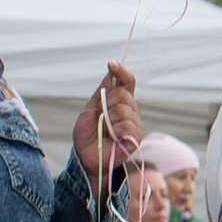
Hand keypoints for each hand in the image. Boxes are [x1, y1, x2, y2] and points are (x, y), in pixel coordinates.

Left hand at [71, 62, 141, 188]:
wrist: (85, 156)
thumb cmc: (88, 134)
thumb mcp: (90, 109)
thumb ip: (102, 92)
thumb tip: (110, 72)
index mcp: (120, 102)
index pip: (128, 82)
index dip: (122, 71)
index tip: (111, 64)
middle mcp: (131, 111)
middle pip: (124, 94)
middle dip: (107, 103)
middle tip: (100, 117)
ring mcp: (134, 125)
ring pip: (125, 110)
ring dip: (109, 119)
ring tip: (104, 130)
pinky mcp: (135, 139)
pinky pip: (128, 126)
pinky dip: (116, 130)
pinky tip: (112, 137)